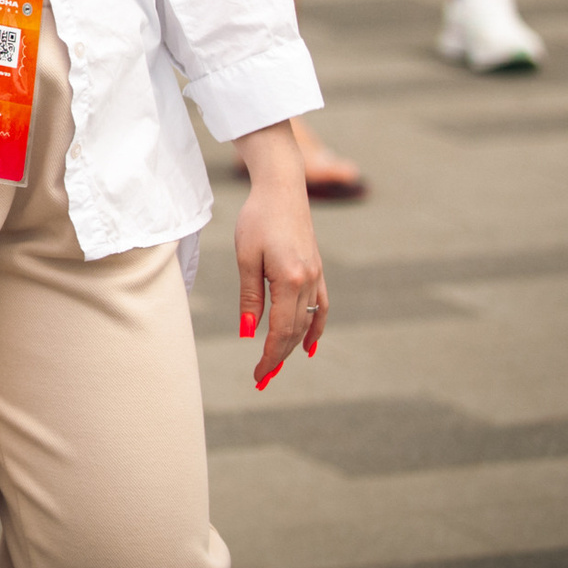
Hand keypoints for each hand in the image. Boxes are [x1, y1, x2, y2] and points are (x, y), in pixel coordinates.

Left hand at [232, 121, 327, 388]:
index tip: (259, 375)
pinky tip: (308, 345)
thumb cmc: (257, 219)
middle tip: (262, 379)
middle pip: (295, 331)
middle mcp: (309, 282)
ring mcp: (317, 277)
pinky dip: (315, 328)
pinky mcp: (318, 270)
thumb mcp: (246, 257)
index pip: (280, 331)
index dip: (270, 357)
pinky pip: (321, 307)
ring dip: (293, 346)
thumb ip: (250, 297)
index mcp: (290, 280)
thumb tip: (250, 333)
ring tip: (277, 366)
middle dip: (279, 357)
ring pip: (307, 322)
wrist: (282, 188)